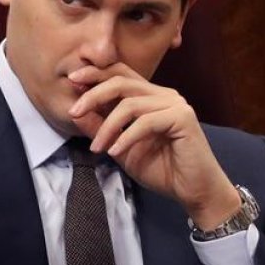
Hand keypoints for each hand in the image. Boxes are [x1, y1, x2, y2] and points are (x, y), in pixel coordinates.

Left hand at [67, 63, 240, 229]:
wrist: (193, 191)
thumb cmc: (160, 169)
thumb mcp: (119, 146)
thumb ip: (100, 127)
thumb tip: (75, 111)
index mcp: (150, 96)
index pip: (120, 74)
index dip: (95, 73)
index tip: (71, 80)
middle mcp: (163, 95)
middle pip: (121, 82)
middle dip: (92, 95)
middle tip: (73, 112)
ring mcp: (175, 104)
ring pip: (130, 103)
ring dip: (107, 127)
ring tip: (96, 148)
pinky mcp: (183, 118)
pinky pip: (145, 122)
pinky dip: (126, 137)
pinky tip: (115, 152)